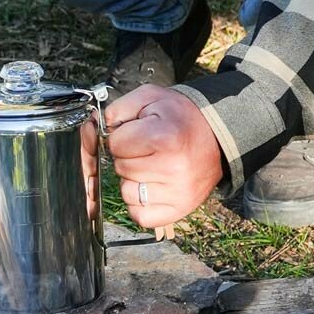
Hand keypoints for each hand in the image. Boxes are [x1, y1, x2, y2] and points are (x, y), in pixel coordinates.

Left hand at [105, 85, 223, 227]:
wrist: (215, 134)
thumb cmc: (178, 117)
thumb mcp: (150, 98)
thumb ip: (118, 109)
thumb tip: (98, 128)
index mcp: (165, 137)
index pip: (116, 144)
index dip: (121, 137)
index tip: (137, 134)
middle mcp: (173, 168)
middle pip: (121, 168)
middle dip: (127, 157)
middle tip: (147, 149)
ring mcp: (178, 192)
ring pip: (127, 193)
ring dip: (132, 180)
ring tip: (151, 166)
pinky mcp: (180, 210)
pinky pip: (140, 215)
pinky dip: (140, 203)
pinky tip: (151, 185)